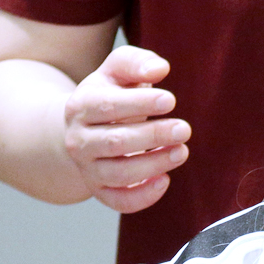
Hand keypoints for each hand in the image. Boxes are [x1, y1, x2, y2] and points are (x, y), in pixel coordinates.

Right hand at [62, 47, 189, 212]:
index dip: (140, 104)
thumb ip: (137, 62)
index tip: (170, 100)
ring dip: (154, 164)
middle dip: (153, 136)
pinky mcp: (100, 189)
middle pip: (115, 142)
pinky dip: (142, 197)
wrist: (86, 127)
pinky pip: (118, 200)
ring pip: (118, 174)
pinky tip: (165, 180)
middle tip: (185, 129)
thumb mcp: (118, 70)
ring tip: (182, 151)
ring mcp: (88, 167)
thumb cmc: (112, 93)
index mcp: (81, 106)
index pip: (108, 106)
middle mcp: (79, 140)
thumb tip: (159, 69)